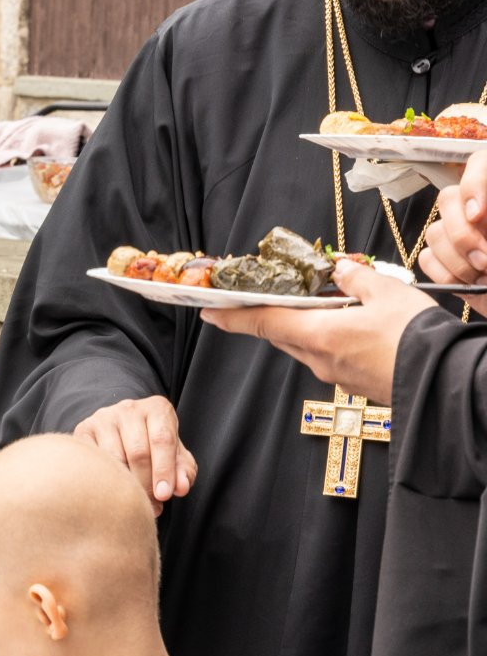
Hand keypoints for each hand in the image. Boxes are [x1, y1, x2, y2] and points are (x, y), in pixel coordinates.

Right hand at [71, 395, 195, 512]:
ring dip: (124, 485)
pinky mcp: (83, 431)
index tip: (164, 495)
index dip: (164, 470)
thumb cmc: (153, 446)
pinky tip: (112, 491)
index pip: (162, 440)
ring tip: (132, 501)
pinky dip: (103, 480)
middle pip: (138, 452)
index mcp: (157, 409)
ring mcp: (103, 419)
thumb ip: (183, 471)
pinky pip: (93, 461)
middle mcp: (129, 409)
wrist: (122, 432)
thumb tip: (181, 487)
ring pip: (114, 459)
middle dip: (145, 483)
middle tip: (150, 506)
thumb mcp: (175, 456)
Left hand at [201, 258, 433, 404]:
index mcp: (318, 335)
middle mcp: (319, 359)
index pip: (262, 322)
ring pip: (305, 346)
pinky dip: (328, 340)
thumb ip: (356, 279)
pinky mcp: (352, 384)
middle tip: (271, 295)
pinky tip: (350, 326)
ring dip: (304, 326)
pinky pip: (328, 357)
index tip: (208, 311)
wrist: (447, 379)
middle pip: (282, 334)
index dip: (232, 315)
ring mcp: (335, 375)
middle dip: (274, 315)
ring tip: (324, 304)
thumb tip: (339, 271)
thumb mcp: (387, 292)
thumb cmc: (416, 336)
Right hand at [422, 149, 486, 282]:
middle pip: (448, 198)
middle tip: (485, 260)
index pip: (480, 164)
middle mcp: (476, 206)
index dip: (473, 185)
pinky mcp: (442, 256)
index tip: (477, 215)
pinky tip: (470, 283)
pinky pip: (427, 258)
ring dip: (458, 259)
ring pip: (435, 231)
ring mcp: (455, 230)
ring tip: (484, 276)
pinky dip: (447, 273)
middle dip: (464, 234)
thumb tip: (476, 221)